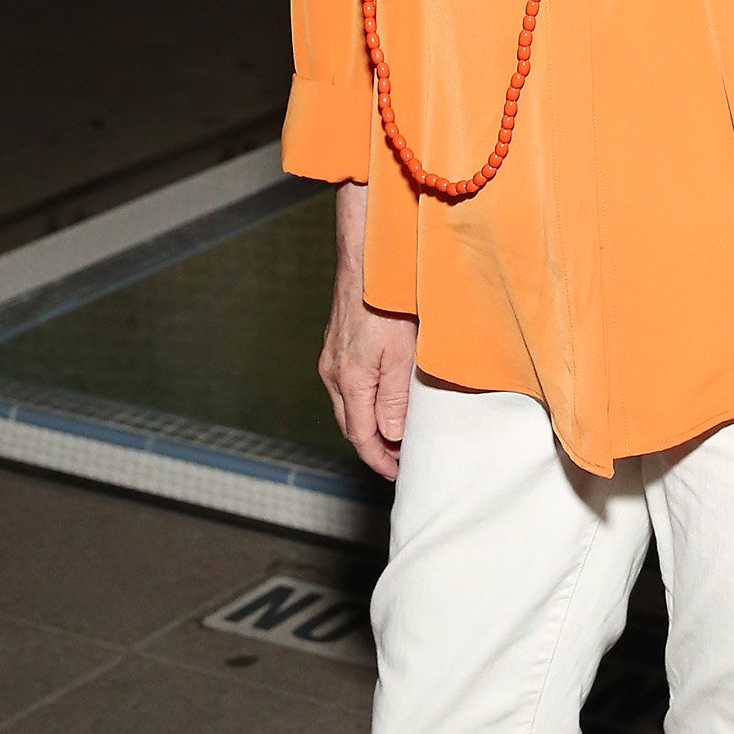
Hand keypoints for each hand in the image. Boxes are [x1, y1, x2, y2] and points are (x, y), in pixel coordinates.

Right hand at [319, 181, 415, 479]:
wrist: (368, 260)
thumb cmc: (388, 302)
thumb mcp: (402, 354)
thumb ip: (395, 397)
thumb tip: (390, 435)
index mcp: (350, 381)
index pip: (361, 436)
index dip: (379, 459)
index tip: (397, 474)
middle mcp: (333, 373)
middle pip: (350, 425)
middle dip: (372, 447)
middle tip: (398, 461)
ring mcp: (331, 358)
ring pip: (347, 406)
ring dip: (368, 424)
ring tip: (394, 434)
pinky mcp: (336, 345)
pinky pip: (347, 386)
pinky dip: (363, 402)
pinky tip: (381, 399)